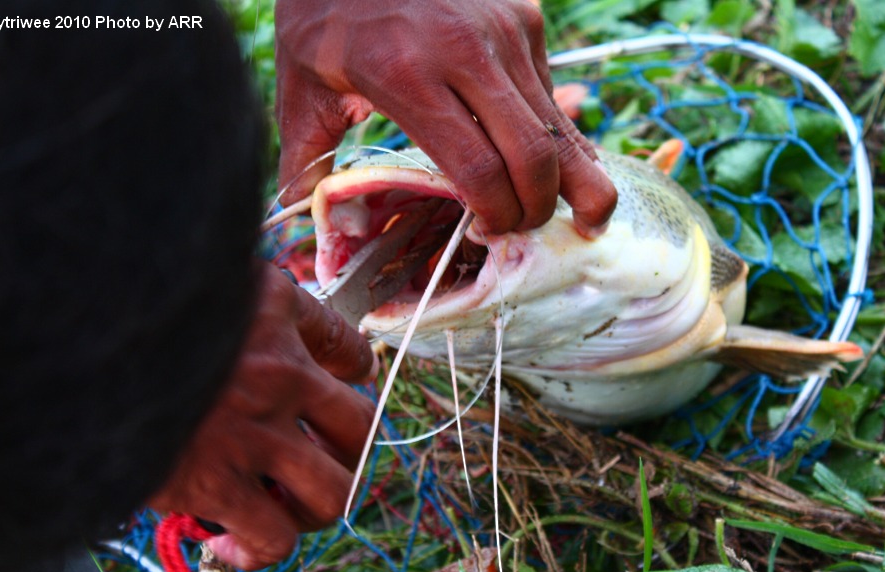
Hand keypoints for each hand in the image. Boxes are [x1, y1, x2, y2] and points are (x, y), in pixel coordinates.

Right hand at [149, 265, 375, 569]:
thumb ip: (243, 295)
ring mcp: (253, 433)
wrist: (66, 340)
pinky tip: (230, 537)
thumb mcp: (202, 274)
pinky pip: (271, 537)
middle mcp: (280, 376)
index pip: (351, 352)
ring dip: (312, 508)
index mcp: (277, 317)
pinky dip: (259, 549)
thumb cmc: (127, 303)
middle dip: (344, 452)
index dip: (353, 375)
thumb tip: (276, 319)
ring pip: (331, 494)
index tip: (338, 389)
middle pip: (360, 430)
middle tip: (313, 459)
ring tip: (281, 505)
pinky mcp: (214, 483)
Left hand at [274, 0, 617, 236]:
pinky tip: (553, 163)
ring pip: (559, 126)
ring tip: (587, 216)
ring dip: (575, 179)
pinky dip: (557, 135)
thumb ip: (303, 152)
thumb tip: (297, 209)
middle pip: (534, 156)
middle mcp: (466, 54)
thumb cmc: (326, 10)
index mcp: (408, 76)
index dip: (495, 216)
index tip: (487, 235)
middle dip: (539, 209)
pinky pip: (550, 93)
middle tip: (528, 231)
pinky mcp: (524, 16)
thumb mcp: (302, 80)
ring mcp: (504, 31)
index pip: (479, 170)